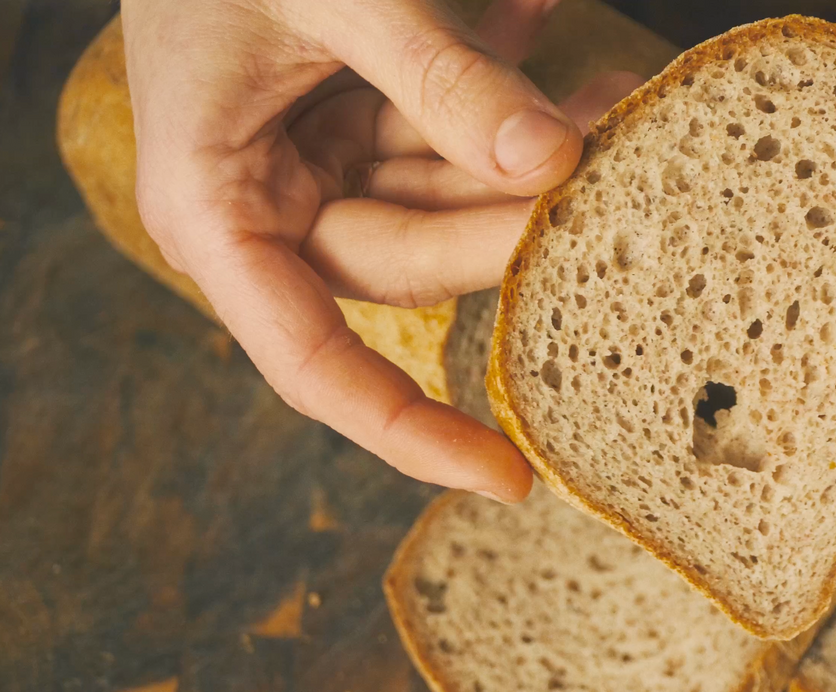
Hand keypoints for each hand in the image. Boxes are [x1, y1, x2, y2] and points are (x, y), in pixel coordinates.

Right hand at [121, 0, 637, 501]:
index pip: (316, 366)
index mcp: (215, 214)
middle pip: (414, 262)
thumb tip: (551, 159)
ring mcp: (319, 168)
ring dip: (534, 160)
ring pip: (450, 203)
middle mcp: (267, 211)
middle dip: (510, 227)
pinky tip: (576, 68)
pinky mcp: (361, 127)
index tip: (511, 479)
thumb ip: (435, 76)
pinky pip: (453, 141)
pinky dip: (514, 109)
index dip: (412, 431)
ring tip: (619, 108)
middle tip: (605, 181)